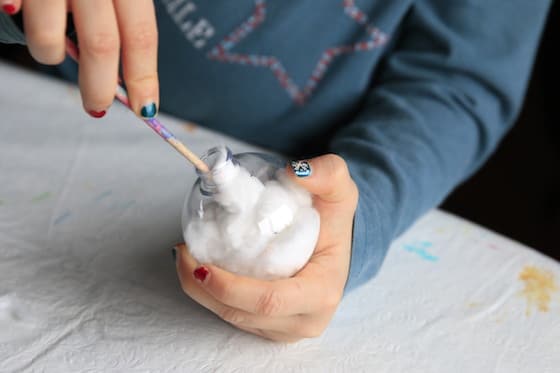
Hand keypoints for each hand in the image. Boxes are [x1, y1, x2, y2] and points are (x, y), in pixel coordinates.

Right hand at [1, 0, 158, 118]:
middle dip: (100, 88)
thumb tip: (122, 79)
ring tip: (53, 46)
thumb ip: (119, 20)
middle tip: (98, 107)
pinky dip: (15, 18)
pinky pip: (10, 11)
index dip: (144, 77)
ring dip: (51, 55)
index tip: (147, 110)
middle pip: (101, 44)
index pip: (141, 35)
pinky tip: (19, 9)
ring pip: (49, 39)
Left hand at [174, 154, 358, 341]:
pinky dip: (212, 295)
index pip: (269, 301)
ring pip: (234, 319)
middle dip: (202, 289)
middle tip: (181, 253)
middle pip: (242, 314)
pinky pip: (236, 318)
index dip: (229, 287)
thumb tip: (294, 172)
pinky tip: (201, 268)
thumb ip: (328, 173)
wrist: (337, 245)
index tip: (200, 262)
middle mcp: (306, 320)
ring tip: (185, 257)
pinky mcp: (273, 329)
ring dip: (201, 292)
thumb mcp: (340, 189)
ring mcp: (288, 329)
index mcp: (321, 293)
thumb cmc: (335, 220)